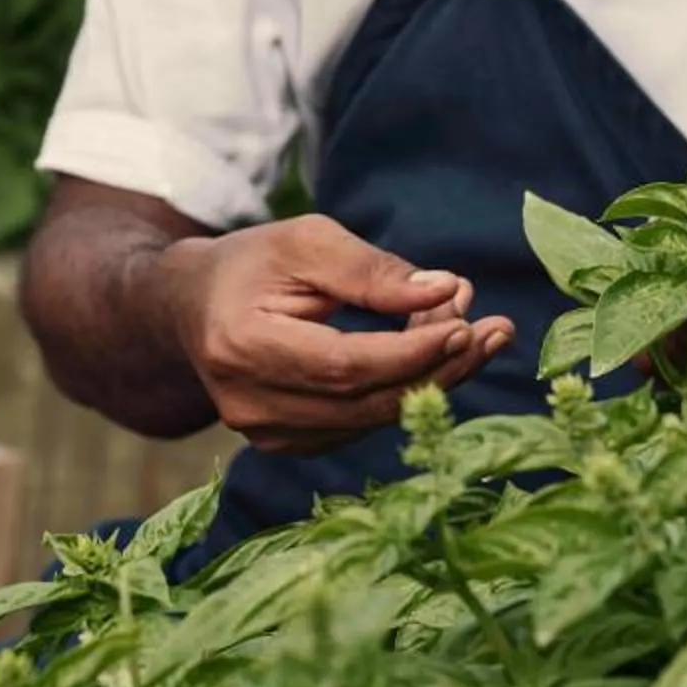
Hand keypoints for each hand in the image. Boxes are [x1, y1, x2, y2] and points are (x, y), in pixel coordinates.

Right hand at [158, 215, 514, 452]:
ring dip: (430, 379)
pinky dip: (402, 391)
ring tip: (473, 331)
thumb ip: (372, 270)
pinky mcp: (284, 444)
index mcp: (243, 347)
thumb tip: (446, 292)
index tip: (466, 324)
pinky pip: (360, 424)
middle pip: (364, 401)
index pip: (344, 366)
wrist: (192, 308)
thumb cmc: (252, 263)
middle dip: (438, 368)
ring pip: (369, 419)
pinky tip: (435, 355)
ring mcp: (264, 434)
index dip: (410, 353)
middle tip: (494, 330)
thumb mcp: (306, 242)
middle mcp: (248, 405)